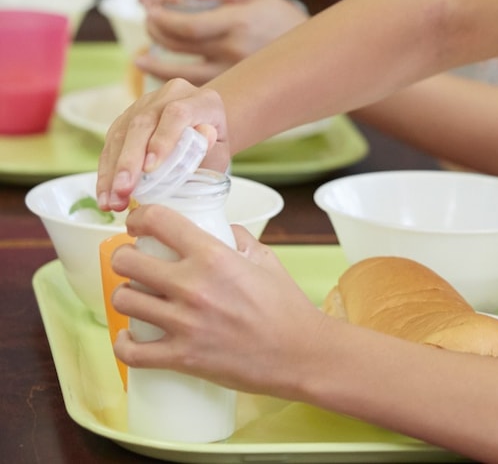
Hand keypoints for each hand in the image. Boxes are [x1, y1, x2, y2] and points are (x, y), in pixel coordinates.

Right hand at [96, 79, 229, 211]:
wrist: (202, 131)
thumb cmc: (213, 147)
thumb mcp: (220, 152)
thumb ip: (212, 149)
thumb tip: (203, 137)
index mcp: (201, 100)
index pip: (178, 113)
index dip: (163, 139)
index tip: (151, 169)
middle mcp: (170, 95)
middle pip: (142, 123)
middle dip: (130, 161)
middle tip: (124, 191)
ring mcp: (144, 104)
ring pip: (121, 133)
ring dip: (113, 171)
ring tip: (113, 201)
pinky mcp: (125, 118)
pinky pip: (110, 144)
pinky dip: (106, 171)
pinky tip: (106, 195)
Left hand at [111, 207, 328, 396]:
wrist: (298, 352)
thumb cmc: (286, 305)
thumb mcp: (266, 259)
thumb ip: (238, 238)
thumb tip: (218, 228)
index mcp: (214, 256)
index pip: (158, 221)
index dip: (139, 217)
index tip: (138, 223)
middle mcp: (193, 286)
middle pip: (126, 261)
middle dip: (124, 258)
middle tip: (134, 262)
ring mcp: (184, 323)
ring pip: (123, 300)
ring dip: (125, 296)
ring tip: (137, 297)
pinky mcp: (180, 357)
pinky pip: (130, 352)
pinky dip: (122, 343)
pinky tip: (129, 336)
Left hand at [139, 0, 309, 83]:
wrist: (308, 53)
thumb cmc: (279, 17)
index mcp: (238, 23)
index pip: (187, 26)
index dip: (162, 20)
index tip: (151, 10)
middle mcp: (233, 51)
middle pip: (179, 47)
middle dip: (156, 33)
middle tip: (148, 23)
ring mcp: (233, 73)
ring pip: (183, 74)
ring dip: (156, 65)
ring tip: (141, 56)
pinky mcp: (233, 87)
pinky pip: (195, 87)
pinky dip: (174, 82)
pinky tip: (159, 75)